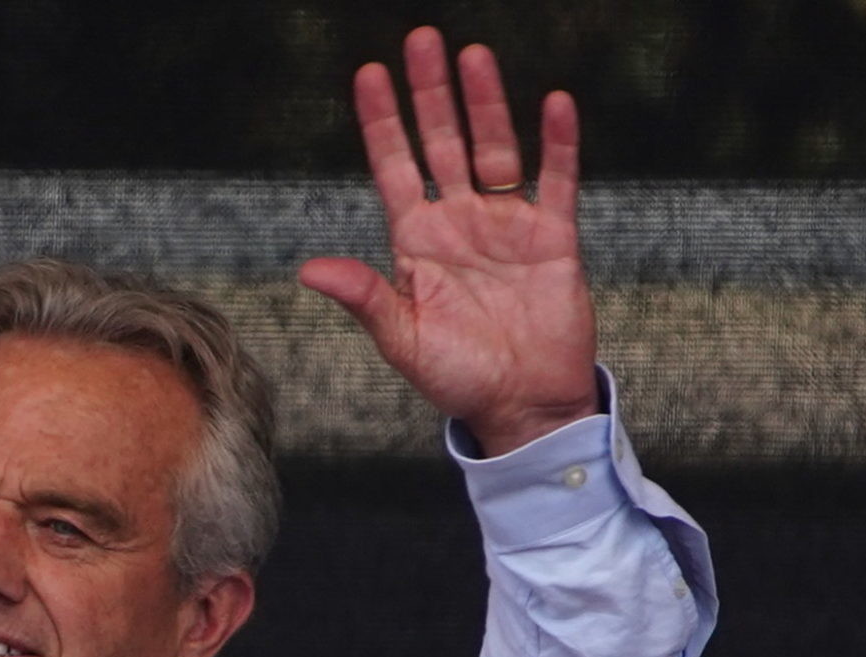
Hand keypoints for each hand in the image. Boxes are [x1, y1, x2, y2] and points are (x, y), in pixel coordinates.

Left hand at [299, 25, 599, 457]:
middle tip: (422, 39)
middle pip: (442, 143)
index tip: (370, 73)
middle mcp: (459, 223)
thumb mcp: (403, 340)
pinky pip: (556, 179)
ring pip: (494, 149)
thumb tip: (308, 270)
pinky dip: (556, 143)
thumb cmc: (458, 379)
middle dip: (431, 94)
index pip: (394, 167)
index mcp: (416, 242)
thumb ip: (364, 297)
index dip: (382, 122)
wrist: (524, 408)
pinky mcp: (552, 238)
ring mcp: (506, 225)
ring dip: (485, 104)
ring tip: (472, 56)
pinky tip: (553, 103)